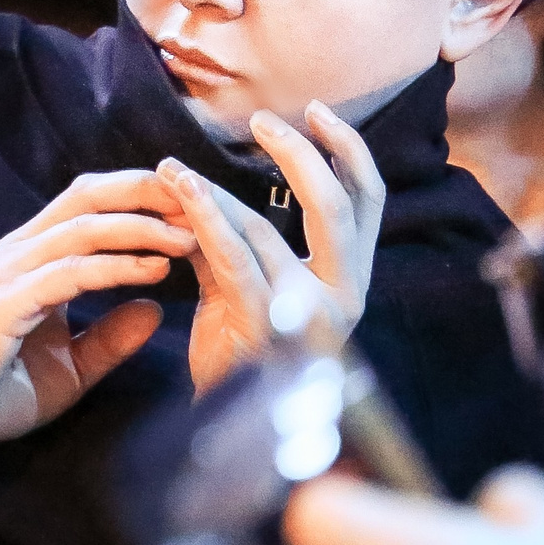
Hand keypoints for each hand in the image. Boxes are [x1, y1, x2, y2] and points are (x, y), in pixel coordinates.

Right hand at [0, 171, 191, 459]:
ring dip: (141, 228)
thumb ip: (111, 338)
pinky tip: (153, 272)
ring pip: (84, 228)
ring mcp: (10, 273)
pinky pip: (68, 273)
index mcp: (36, 255)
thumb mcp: (71, 365)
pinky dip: (115, 267)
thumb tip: (157, 310)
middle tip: (203, 205)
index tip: (196, 210)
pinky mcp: (5, 304)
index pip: (93, 202)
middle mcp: (21, 251)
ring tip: (189, 238)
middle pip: (90, 196)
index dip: (144, 197)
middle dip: (149, 194)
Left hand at [157, 102, 384, 394]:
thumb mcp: (242, 290)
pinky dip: (206, 218)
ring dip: (218, 191)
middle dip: (303, 153)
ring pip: (270, 230)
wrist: (224, 432)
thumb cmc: (235, 357)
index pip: (367, 201)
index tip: (318, 112)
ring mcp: (309, 316)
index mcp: (349, 281)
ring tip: (176, 165)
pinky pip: (237, 260)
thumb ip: (235, 241)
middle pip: (340, 206)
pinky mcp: (267, 329)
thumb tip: (204, 188)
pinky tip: (181, 191)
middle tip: (263, 121)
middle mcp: (343, 296)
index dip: (349, 151)